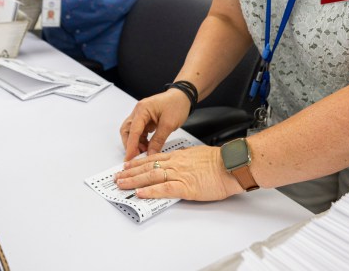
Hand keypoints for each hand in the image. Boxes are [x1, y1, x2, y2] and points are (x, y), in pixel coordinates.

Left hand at [114, 145, 242, 200]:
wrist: (231, 165)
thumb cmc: (219, 161)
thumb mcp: (197, 154)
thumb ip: (185, 157)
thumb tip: (179, 160)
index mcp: (179, 155)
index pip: (153, 158)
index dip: (138, 163)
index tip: (127, 166)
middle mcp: (175, 163)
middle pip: (147, 167)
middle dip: (130, 172)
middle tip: (117, 177)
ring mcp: (179, 174)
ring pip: (151, 176)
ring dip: (134, 181)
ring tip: (122, 184)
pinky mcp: (186, 187)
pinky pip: (164, 189)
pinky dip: (151, 191)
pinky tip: (140, 193)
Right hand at [120, 90, 190, 160]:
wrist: (183, 96)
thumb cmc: (177, 105)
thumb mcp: (169, 124)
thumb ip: (158, 140)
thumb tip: (150, 154)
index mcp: (142, 109)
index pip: (133, 130)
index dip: (130, 146)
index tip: (129, 159)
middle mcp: (139, 111)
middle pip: (127, 130)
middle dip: (130, 144)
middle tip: (136, 157)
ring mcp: (141, 115)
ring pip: (132, 132)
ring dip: (136, 143)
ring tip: (145, 152)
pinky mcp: (146, 119)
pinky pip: (139, 132)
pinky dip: (142, 141)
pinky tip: (148, 147)